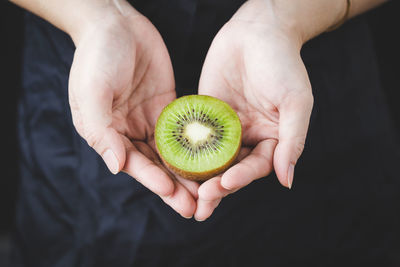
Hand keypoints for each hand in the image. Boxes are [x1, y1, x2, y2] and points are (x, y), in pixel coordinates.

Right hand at [68, 5, 197, 217]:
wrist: (115, 24)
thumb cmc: (97, 56)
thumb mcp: (92, 92)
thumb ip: (102, 130)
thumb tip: (116, 167)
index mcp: (109, 134)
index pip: (133, 163)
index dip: (152, 180)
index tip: (172, 193)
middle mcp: (130, 132)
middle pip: (155, 165)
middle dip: (175, 187)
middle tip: (195, 206)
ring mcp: (151, 120)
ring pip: (173, 154)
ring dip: (189, 173)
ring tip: (208, 191)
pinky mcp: (169, 107)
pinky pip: (184, 129)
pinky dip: (197, 146)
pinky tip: (214, 158)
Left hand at [195, 0, 312, 220]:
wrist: (257, 31)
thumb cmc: (283, 63)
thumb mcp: (296, 101)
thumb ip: (292, 140)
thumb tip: (286, 180)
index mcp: (271, 139)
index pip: (255, 167)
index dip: (241, 178)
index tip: (225, 184)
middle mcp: (246, 138)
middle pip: (230, 169)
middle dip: (215, 187)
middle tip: (199, 204)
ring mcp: (224, 128)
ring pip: (208, 158)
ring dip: (196, 178)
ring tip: (181, 196)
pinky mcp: (205, 114)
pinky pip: (193, 134)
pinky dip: (182, 150)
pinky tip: (168, 164)